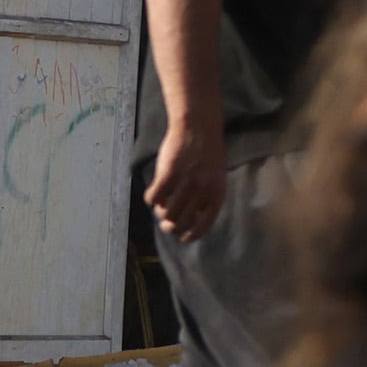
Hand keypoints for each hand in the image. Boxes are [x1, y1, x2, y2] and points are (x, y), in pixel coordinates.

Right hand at [146, 121, 226, 241]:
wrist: (198, 129)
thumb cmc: (207, 155)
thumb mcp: (215, 179)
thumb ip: (206, 199)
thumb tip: (188, 222)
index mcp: (216, 195)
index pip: (203, 226)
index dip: (191, 235)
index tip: (183, 237)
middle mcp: (201, 192)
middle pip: (179, 223)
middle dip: (170, 225)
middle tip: (166, 220)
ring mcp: (184, 184)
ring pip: (165, 213)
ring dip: (160, 211)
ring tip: (161, 205)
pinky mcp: (168, 175)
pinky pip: (153, 197)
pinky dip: (151, 198)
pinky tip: (154, 191)